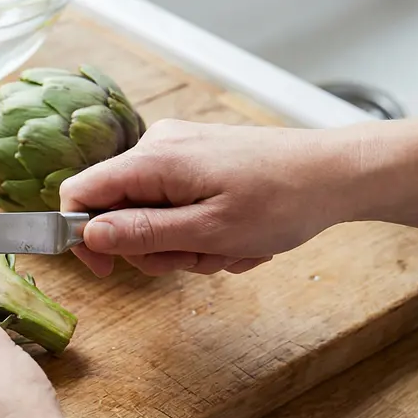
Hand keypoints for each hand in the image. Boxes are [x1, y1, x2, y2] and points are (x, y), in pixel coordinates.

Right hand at [58, 119, 355, 276]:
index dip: (81, 236)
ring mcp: (179, 151)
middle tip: (199, 258)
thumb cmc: (282, 200)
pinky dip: (201, 229)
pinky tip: (236, 235)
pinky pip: (177, 205)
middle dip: (155, 248)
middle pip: (118, 211)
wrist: (338, 174)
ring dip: (185, 244)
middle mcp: (158, 147)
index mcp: (153, 160)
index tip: (107, 270)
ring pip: (151, 215)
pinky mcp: (198, 160)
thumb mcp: (208, 231)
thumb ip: (142, 234)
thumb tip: (87, 236)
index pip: (79, 192)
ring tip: (229, 247)